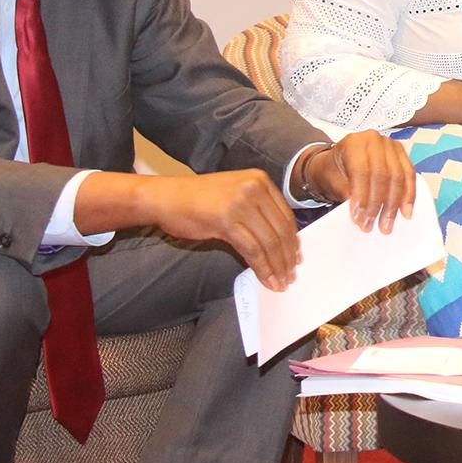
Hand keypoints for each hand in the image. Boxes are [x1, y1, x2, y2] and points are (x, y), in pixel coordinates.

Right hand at [143, 170, 300, 290]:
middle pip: (280, 229)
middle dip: (287, 257)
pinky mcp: (227, 220)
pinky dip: (262, 268)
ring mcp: (241, 203)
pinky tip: (267, 279)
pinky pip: (253, 249)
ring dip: (277, 266)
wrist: (166, 198)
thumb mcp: (234, 195)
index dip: (292, 240)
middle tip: (290, 275)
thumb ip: (257, 210)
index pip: (285, 215)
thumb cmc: (197, 200)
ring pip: (269, 241)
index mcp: (259, 179)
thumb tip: (279, 241)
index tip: (295, 258)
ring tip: (280, 282)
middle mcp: (254, 188)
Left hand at [305, 130, 416, 233]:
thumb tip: (361, 211)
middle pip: (382, 175)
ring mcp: (390, 145)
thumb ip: (345, 192)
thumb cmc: (334, 170)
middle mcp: (374, 140)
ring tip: (387, 224)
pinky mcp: (401, 154)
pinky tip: (405, 212)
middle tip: (373, 225)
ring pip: (398, 177)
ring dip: (394, 204)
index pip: (362, 171)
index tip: (359, 218)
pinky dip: (408, 196)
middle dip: (378, 204)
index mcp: (354, 142)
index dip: (362, 197)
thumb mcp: (332, 180)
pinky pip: (409, 175)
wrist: (339, 161)